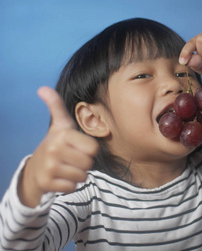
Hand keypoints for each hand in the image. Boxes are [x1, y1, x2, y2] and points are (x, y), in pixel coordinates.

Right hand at [18, 87, 98, 206]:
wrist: (35, 168)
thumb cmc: (55, 144)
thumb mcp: (59, 124)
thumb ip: (56, 106)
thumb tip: (43, 88)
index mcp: (62, 134)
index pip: (93, 148)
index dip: (88, 149)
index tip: (78, 147)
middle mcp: (54, 150)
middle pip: (89, 163)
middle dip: (84, 163)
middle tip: (72, 158)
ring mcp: (49, 168)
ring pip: (82, 176)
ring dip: (78, 174)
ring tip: (67, 167)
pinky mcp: (47, 183)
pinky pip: (72, 187)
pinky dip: (70, 184)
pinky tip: (61, 177)